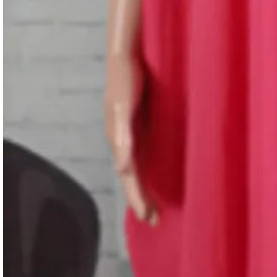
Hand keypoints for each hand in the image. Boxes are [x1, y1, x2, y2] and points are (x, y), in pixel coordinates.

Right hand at [104, 51, 158, 224]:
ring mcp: (131, 133)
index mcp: (119, 141)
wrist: (126, 56)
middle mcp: (124, 141)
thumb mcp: (123, 109)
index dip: (137, 198)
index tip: (149, 217)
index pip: (129, 178)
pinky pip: (143, 153)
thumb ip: (123, 137)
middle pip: (132, 178)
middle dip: (140, 200)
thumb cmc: (124, 80)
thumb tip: (122, 169)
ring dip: (143, 188)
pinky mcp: (139, 124)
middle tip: (155, 220)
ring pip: (136, 168)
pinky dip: (148, 169)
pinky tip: (157, 174)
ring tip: (154, 207)